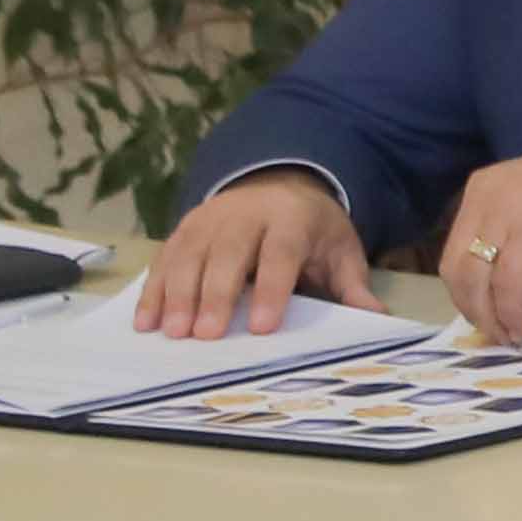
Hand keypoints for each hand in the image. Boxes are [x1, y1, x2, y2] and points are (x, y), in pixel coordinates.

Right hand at [142, 170, 378, 338]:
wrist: (280, 185)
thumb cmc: (313, 230)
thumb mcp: (340, 250)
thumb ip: (352, 285)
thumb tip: (375, 318)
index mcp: (292, 219)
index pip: (281, 254)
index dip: (271, 290)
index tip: (261, 327)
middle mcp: (247, 215)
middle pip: (228, 254)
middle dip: (215, 295)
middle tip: (205, 335)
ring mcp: (211, 218)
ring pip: (190, 255)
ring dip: (177, 294)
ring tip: (171, 332)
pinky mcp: (185, 227)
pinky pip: (165, 257)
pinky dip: (154, 289)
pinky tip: (146, 320)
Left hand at [429, 133, 521, 345]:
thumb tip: (515, 309)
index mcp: (483, 190)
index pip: (456, 251)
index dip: (466, 291)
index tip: (484, 317)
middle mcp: (485, 200)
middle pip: (457, 267)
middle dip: (472, 308)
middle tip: (494, 334)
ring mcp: (506, 216)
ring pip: (476, 279)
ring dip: (490, 317)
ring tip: (510, 337)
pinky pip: (509, 286)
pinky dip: (512, 314)